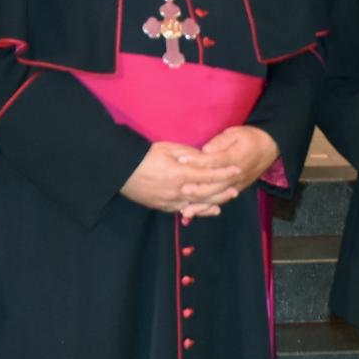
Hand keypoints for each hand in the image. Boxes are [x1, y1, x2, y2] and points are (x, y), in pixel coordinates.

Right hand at [121, 141, 242, 216]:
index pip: (208, 175)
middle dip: (222, 191)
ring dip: (213, 202)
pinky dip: (198, 210)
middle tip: (235, 189)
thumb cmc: (144, 156)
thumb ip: (188, 153)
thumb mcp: (168, 148)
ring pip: (197, 204)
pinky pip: (184, 210)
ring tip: (225, 200)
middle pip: (206, 193)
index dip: (224, 173)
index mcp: (181, 174)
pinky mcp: (163, 206)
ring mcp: (170, 201)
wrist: (121, 171)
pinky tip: (207, 209)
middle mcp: (178, 190)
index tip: (236, 170)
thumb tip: (203, 157)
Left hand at [188, 126, 279, 215]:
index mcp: (234, 158)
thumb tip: (205, 149)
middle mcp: (235, 175)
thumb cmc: (250, 138)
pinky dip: (207, 209)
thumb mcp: (236, 133)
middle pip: (214, 185)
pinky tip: (195, 213)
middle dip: (196, 188)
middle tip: (180, 188)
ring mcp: (236, 185)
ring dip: (201, 204)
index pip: (212, 161)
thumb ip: (221, 141)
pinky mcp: (236, 190)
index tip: (181, 159)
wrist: (270, 147)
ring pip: (216, 197)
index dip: (196, 161)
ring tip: (185, 210)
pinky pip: (220, 201)